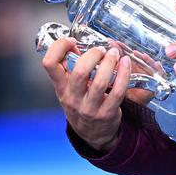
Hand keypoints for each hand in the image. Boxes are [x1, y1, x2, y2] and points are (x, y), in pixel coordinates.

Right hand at [42, 37, 142, 152]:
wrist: (92, 134)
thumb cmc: (81, 102)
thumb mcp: (69, 87)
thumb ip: (71, 66)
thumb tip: (74, 42)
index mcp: (60, 87)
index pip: (49, 64)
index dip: (58, 47)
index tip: (70, 40)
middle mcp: (72, 97)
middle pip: (79, 72)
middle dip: (93, 55)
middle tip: (101, 49)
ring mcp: (89, 107)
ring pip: (100, 82)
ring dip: (110, 63)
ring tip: (115, 54)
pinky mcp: (106, 113)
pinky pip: (117, 91)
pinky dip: (124, 74)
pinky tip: (126, 64)